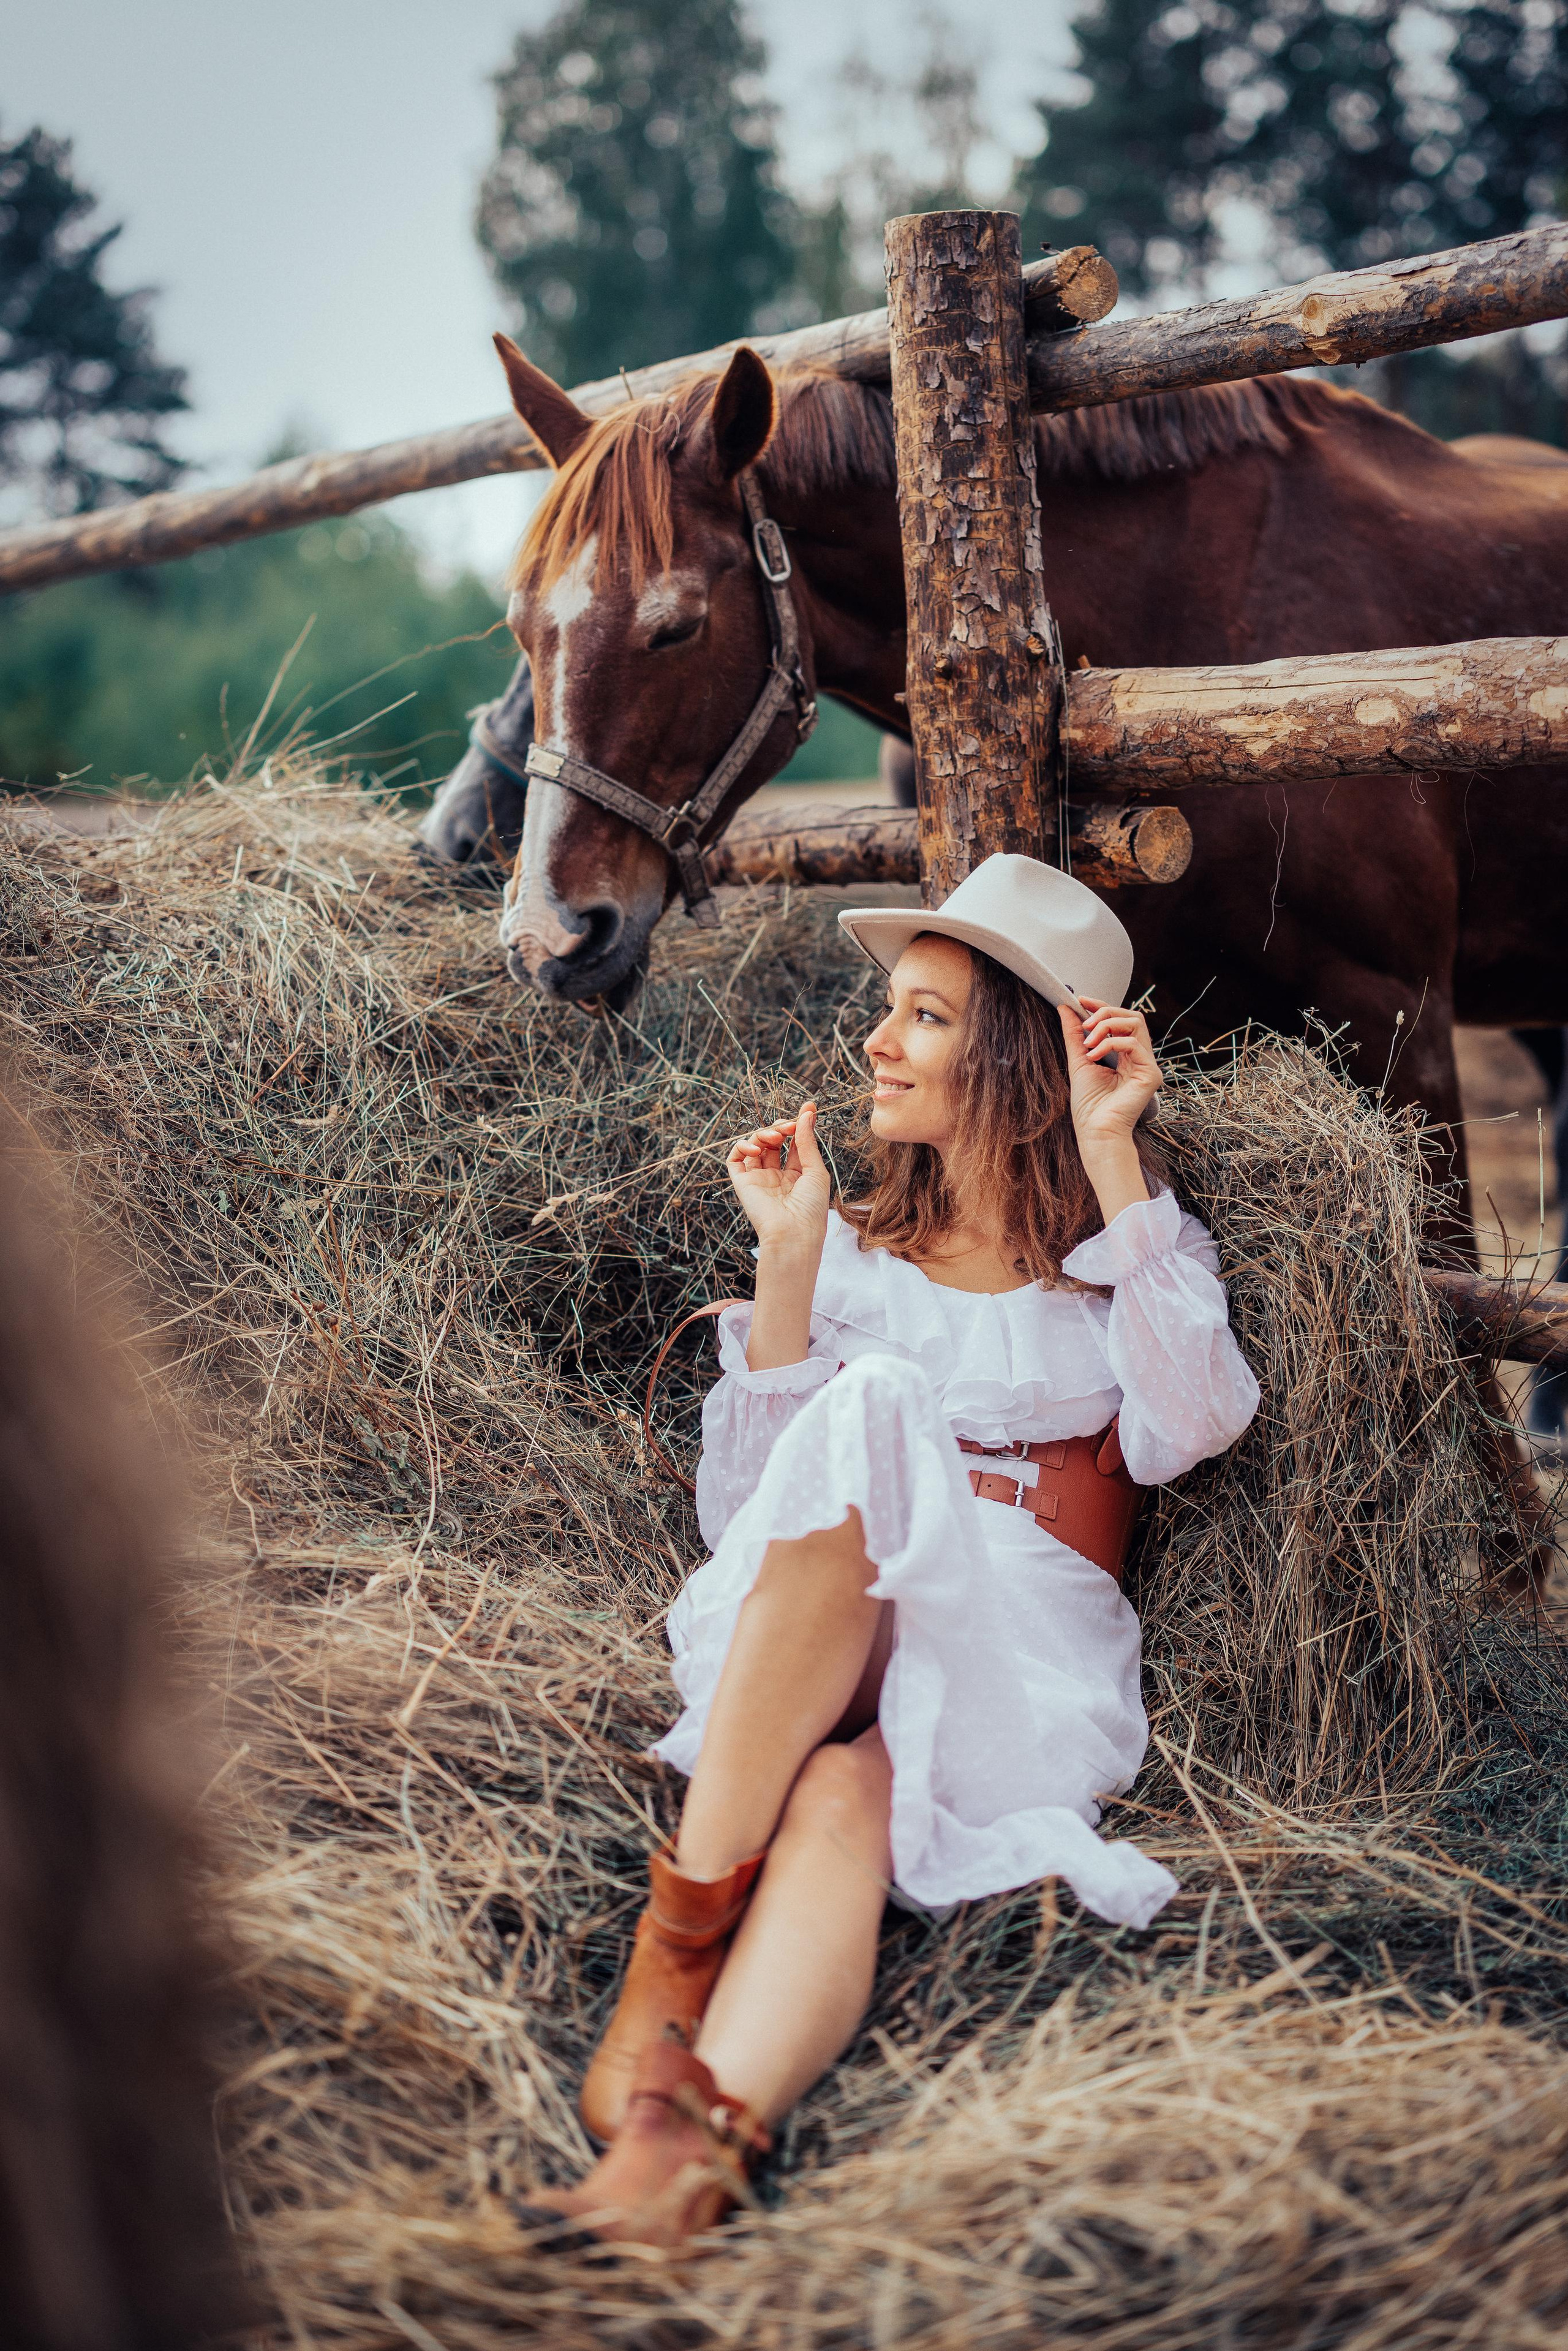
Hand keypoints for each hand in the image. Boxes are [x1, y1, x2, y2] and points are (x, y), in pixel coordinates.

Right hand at [726, 1100, 830, 1260]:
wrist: (793, 1234)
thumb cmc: (811, 1208)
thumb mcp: (815, 1170)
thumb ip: (807, 1141)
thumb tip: (807, 1112)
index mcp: (797, 1175)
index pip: (795, 1143)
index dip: (799, 1124)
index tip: (808, 1107)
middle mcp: (777, 1175)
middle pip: (774, 1140)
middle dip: (782, 1127)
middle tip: (790, 1125)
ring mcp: (759, 1178)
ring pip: (755, 1144)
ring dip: (764, 1133)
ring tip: (776, 1137)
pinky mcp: (742, 1182)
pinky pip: (735, 1157)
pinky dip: (743, 1145)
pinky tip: (757, 1148)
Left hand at [1058, 999, 1162, 1157]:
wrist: (1095, 1131)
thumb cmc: (1088, 1104)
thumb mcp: (1078, 1060)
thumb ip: (1074, 1034)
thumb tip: (1065, 1007)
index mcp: (1125, 1054)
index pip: (1121, 1020)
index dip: (1102, 1006)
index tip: (1081, 1000)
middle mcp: (1139, 1057)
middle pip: (1132, 1016)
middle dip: (1105, 1012)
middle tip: (1085, 1023)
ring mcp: (1147, 1065)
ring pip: (1135, 1024)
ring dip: (1107, 1026)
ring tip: (1088, 1043)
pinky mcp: (1150, 1074)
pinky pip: (1134, 1044)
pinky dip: (1111, 1044)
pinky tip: (1095, 1055)